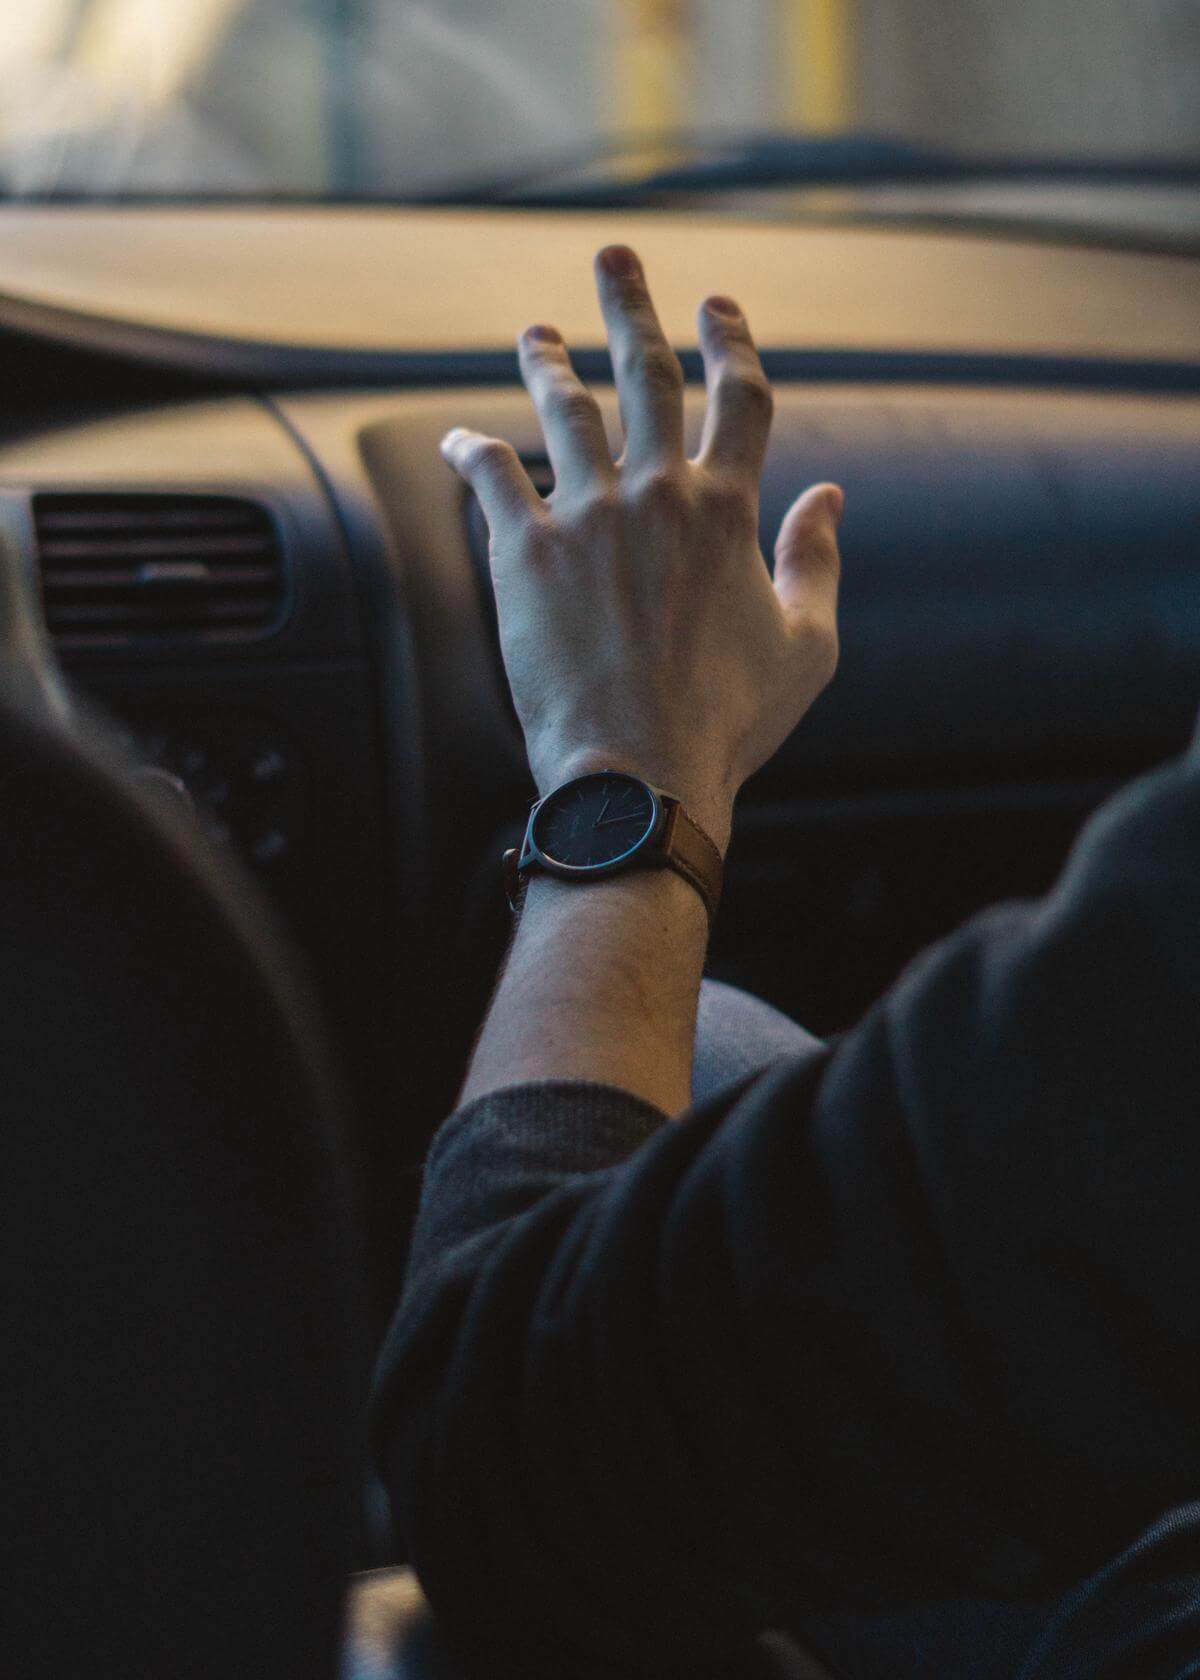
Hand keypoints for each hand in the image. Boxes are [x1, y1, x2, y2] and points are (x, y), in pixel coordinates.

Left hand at [440, 244, 843, 853]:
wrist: (642, 773)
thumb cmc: (730, 721)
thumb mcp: (808, 646)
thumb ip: (818, 561)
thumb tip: (831, 496)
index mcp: (730, 509)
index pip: (739, 398)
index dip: (731, 342)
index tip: (718, 304)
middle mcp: (658, 493)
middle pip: (647, 375)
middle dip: (631, 307)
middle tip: (613, 256)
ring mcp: (587, 516)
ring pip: (563, 412)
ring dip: (547, 362)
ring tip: (536, 333)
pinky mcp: (524, 552)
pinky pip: (491, 477)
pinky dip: (472, 450)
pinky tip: (460, 437)